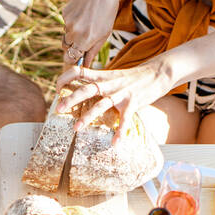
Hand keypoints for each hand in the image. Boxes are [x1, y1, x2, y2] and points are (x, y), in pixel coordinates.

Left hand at [54, 55, 177, 139]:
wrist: (157, 72)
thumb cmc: (133, 78)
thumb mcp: (112, 76)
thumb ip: (99, 82)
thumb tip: (83, 89)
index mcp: (102, 76)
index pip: (78, 70)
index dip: (65, 77)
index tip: (56, 88)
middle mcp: (109, 83)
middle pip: (86, 88)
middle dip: (71, 98)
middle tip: (58, 108)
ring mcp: (121, 93)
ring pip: (101, 104)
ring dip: (88, 116)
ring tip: (76, 128)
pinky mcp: (133, 102)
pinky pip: (125, 119)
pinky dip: (120, 132)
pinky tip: (115, 144)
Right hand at [61, 0, 118, 68]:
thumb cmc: (107, 10)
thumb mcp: (105, 33)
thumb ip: (93, 51)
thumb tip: (85, 64)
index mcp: (85, 40)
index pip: (70, 59)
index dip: (72, 59)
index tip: (77, 58)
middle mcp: (74, 33)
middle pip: (66, 48)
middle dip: (73, 46)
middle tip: (84, 37)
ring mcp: (67, 23)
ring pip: (66, 35)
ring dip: (73, 33)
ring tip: (87, 21)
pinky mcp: (64, 13)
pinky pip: (66, 24)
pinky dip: (72, 22)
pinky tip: (83, 12)